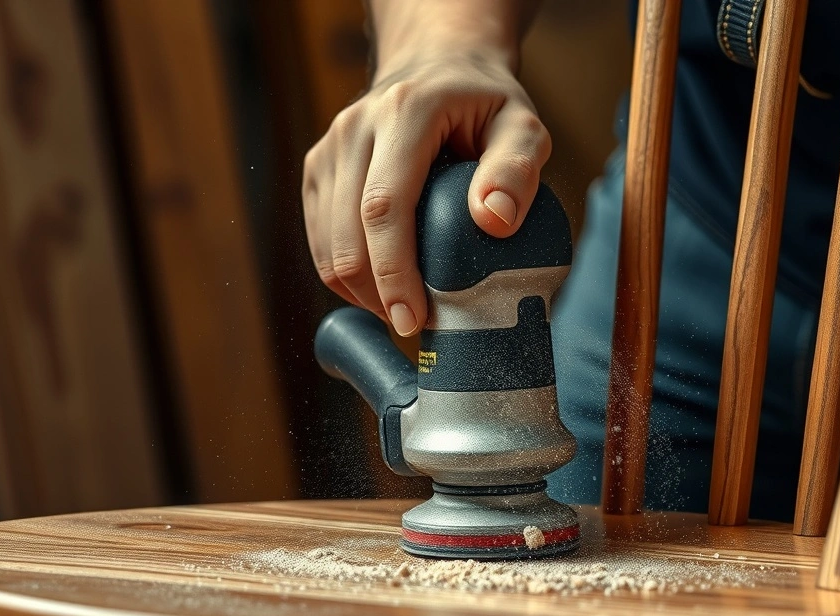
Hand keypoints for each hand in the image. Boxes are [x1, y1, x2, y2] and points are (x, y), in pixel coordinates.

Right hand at [302, 47, 550, 336]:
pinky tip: (381, 289)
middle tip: (415, 325)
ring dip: (360, 292)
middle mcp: (354, 127)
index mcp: (404, 112)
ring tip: (402, 309)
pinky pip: (320, 241)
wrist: (437, 65)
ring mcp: (328, 148)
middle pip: (347, 234)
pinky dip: (346, 276)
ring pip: (327, 245)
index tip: (414, 318)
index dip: (393, 271)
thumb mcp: (522, 126)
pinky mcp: (317, 169)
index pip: (384, 206)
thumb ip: (517, 169)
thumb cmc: (485, 104)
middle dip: (376, 294)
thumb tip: (494, 221)